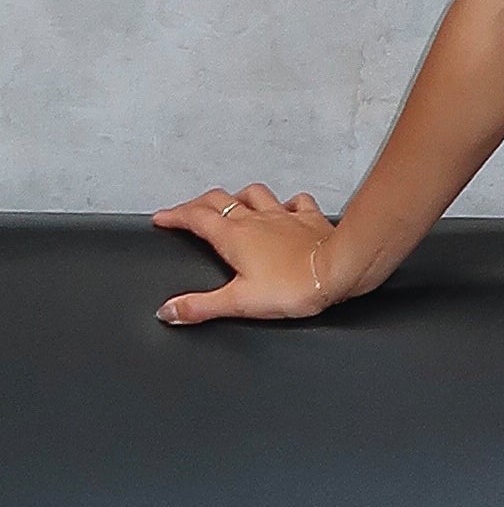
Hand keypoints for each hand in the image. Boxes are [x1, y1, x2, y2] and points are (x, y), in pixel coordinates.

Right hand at [151, 183, 336, 324]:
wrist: (338, 271)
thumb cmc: (294, 286)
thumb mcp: (239, 302)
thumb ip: (201, 306)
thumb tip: (169, 311)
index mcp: (234, 237)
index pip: (195, 218)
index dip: (174, 216)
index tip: (162, 218)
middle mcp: (256, 220)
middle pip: (219, 200)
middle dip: (199, 204)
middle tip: (189, 210)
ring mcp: (283, 216)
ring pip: (254, 194)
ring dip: (239, 196)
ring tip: (233, 202)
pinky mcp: (309, 219)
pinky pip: (296, 202)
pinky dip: (288, 203)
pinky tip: (288, 207)